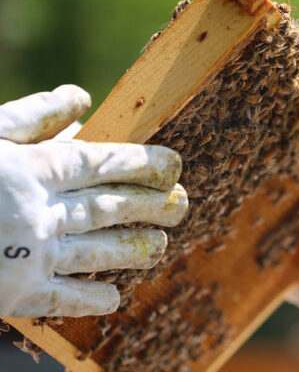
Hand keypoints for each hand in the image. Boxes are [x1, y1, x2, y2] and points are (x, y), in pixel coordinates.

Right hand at [0, 85, 188, 317]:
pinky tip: (114, 298)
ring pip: (97, 250)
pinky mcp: (13, 295)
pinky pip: (63, 297)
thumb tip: (82, 98)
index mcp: (33, 168)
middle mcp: (41, 211)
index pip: (105, 163)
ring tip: (161, 247)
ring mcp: (30, 255)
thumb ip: (33, 116)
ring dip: (134, 249)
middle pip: (111, 207)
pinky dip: (91, 298)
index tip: (175, 165)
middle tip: (184, 205)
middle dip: (152, 206)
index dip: (145, 164)